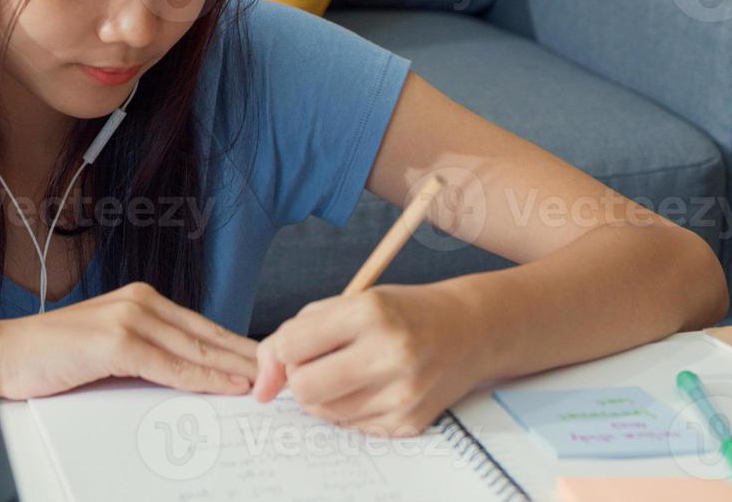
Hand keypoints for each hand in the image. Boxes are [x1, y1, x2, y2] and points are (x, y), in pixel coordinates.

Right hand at [0, 281, 257, 399]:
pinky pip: (170, 365)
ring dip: (234, 369)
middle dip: (246, 357)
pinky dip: (202, 378)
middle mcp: (139, 301)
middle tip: (282, 374)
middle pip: (207, 335)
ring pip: (194, 350)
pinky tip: (226, 386)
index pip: (202, 327)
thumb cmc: (50, 356)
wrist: (1, 355)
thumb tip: (192, 374)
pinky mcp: (115, 341)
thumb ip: (148, 353)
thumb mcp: (109, 349)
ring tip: (266, 383)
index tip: (267, 364)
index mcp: (141, 299)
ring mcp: (128, 318)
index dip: (238, 346)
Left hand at [251, 283, 487, 437]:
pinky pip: (351, 427)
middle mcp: (390, 354)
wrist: (470, 331)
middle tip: (319, 363)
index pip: (292, 346)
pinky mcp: (408, 423)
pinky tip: (373, 387)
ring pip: (323, 413)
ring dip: (324, 395)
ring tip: (350, 372)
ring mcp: (402, 394)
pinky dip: (350, 409)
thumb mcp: (351, 303)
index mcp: (370, 313)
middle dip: (299, 378)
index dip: (285, 349)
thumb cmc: (403, 312)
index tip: (298, 346)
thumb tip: (260, 387)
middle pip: (304, 388)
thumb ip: (296, 333)